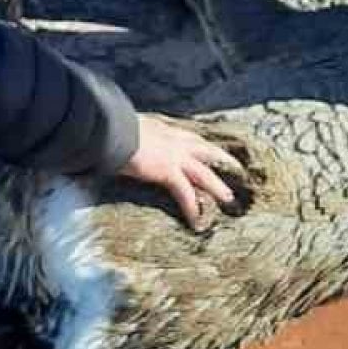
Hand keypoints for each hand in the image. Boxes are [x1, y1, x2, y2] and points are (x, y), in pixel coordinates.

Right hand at [119, 116, 241, 230]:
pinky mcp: (169, 171)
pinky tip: (196, 221)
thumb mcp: (127, 127)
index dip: (201, 144)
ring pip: (204, 174)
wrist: (111, 128)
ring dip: (217, 187)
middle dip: (223, 159)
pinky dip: (192, 208)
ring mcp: (175, 155)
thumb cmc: (112, 127)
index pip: (189, 137)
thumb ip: (131, 134)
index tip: (208, 149)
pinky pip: (186, 193)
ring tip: (228, 198)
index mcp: (164, 128)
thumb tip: (122, 139)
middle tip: (237, 167)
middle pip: (207, 150)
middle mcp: (174, 140)